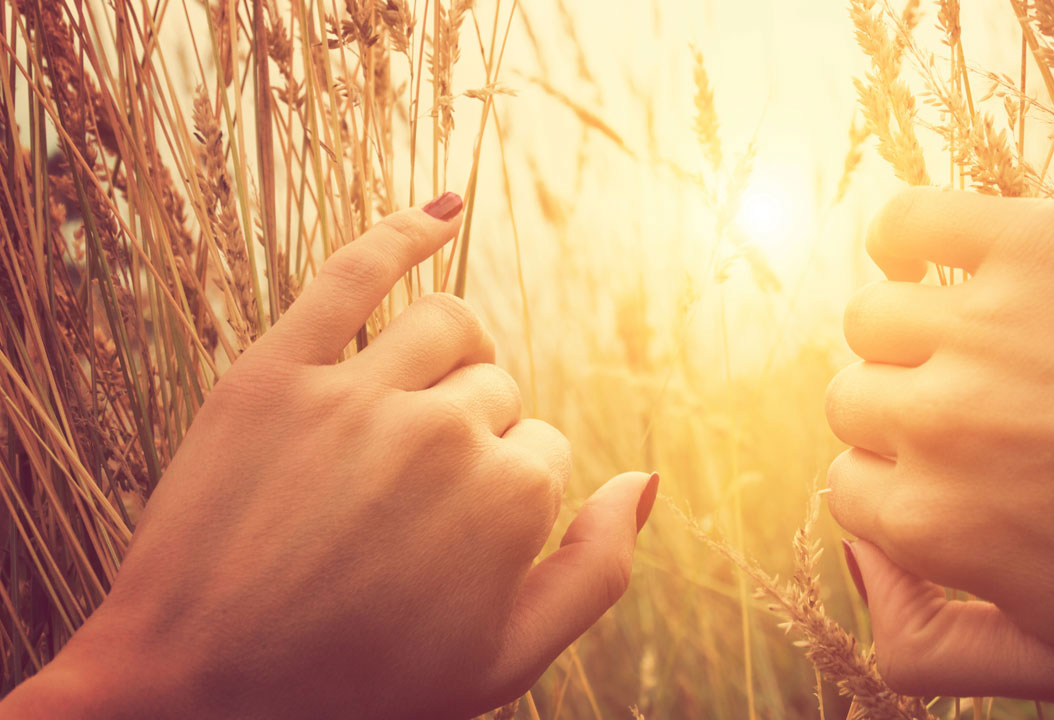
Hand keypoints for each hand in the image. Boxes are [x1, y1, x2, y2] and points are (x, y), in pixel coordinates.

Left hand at [1, 194, 659, 718]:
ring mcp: (356, 393)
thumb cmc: (360, 686)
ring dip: (454, 356)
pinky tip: (445, 208)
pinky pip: (356, 271)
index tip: (448, 541)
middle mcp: (444, 432)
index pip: (543, 449)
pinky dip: (405, 229)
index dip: (503, 498)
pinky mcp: (275, 369)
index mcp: (511, 499)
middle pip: (494, 392)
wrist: (198, 694)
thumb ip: (598, 570)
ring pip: (449, 327)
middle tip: (408, 505)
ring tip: (421, 400)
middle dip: (472, 438)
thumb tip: (647, 479)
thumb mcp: (506, 664)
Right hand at [825, 188, 1053, 699]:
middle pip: (851, 401)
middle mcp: (937, 419)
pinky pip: (907, 221)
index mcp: (933, 521)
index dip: (905, 485)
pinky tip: (942, 263)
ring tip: (982, 346)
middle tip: (992, 417)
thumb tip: (859, 570)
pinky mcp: (1032, 243)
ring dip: (908, 336)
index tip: (964, 473)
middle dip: (906, 417)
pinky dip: (902, 239)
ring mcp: (980, 322)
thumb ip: (931, 653)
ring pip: (870, 320)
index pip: (848, 487)